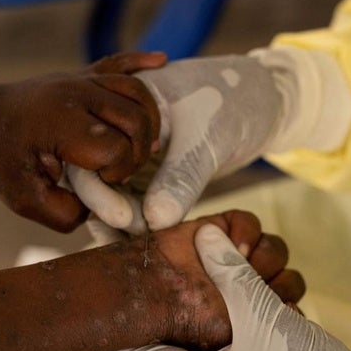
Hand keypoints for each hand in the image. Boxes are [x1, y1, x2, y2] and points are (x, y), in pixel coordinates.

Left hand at [0, 52, 165, 231]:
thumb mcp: (23, 200)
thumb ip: (65, 213)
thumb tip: (101, 206)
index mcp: (61, 122)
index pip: (116, 147)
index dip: (117, 172)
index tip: (99, 182)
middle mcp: (75, 94)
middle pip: (136, 118)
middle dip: (138, 152)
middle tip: (120, 170)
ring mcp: (80, 81)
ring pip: (137, 92)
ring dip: (149, 121)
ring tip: (143, 145)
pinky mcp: (82, 75)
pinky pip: (118, 62)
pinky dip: (142, 62)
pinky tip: (162, 61)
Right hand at [68, 55, 283, 232]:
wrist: (259, 101)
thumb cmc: (231, 102)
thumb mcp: (205, 138)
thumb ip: (181, 177)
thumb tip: (155, 221)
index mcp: (117, 107)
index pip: (91, 151)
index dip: (99, 189)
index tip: (123, 218)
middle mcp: (116, 131)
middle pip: (96, 177)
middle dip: (109, 211)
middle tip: (135, 237)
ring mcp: (131, 155)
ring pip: (115, 195)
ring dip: (124, 222)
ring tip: (140, 249)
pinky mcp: (150, 175)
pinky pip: (136, 202)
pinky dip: (140, 222)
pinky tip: (148, 245)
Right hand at [100, 210, 304, 350]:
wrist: (151, 291)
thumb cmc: (188, 320)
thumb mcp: (232, 330)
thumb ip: (268, 318)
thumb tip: (295, 309)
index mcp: (254, 317)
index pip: (292, 308)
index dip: (288, 305)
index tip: (278, 309)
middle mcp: (249, 287)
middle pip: (290, 279)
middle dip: (278, 283)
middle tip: (254, 288)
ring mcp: (237, 257)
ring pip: (275, 249)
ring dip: (264, 258)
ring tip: (241, 264)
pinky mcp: (223, 229)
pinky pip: (251, 223)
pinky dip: (246, 231)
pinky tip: (232, 245)